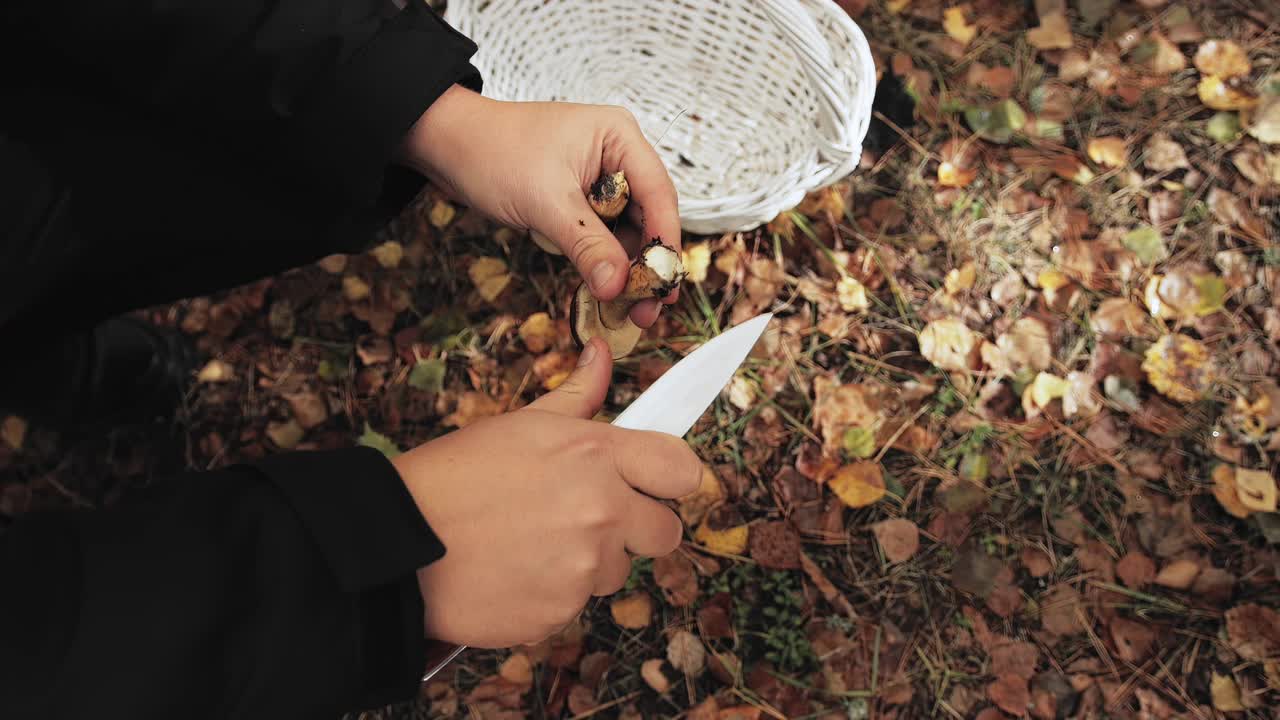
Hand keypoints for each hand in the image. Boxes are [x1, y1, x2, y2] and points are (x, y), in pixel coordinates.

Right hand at [391, 337, 701, 648]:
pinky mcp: (560, 614)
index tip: (654, 482)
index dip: (670, 478)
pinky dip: (552, 595)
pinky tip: (514, 573)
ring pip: (617, 572)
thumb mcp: (521, 425)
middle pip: (665, 532)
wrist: (399, 542)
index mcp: (595, 455)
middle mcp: (600, 511)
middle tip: (589, 519)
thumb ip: (577, 396)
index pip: (682, 470)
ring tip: (533, 544)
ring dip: (589, 564)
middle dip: (636, 528)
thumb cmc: (455, 477)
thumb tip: (602, 355)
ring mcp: (583, 569)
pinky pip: (576, 606)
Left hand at [398, 84, 680, 326]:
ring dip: (626, 270)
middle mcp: (617, 156)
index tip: (664, 284)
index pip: (659, 194)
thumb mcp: (546, 202)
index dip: (665, 242)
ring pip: (627, 232)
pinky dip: (604, 263)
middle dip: (648, 264)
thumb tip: (618, 285)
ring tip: (627, 310)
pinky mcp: (580, 201)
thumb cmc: (492, 152)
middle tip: (648, 308)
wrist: (446, 145)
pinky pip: (603, 237)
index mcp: (620, 137)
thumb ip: (588, 245)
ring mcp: (599, 180)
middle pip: (649, 217)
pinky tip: (606, 291)